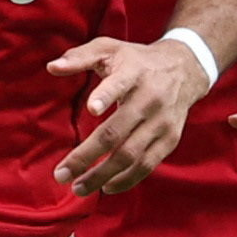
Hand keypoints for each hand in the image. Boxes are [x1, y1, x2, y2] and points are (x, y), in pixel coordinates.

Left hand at [52, 34, 209, 195]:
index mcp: (134, 73)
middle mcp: (150, 99)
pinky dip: (126, 180)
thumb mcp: (109, 48)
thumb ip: (79, 57)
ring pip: (131, 155)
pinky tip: (105, 187)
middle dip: (87, 156)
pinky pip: (147, 165)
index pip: (120, 83)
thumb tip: (52, 67)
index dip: (107, 95)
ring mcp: (162, 122)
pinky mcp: (170, 139)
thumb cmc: (136, 60)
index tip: (91, 108)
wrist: (185, 69)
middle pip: (117, 133)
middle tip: (61, 174)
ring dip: (102, 175)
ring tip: (78, 188)